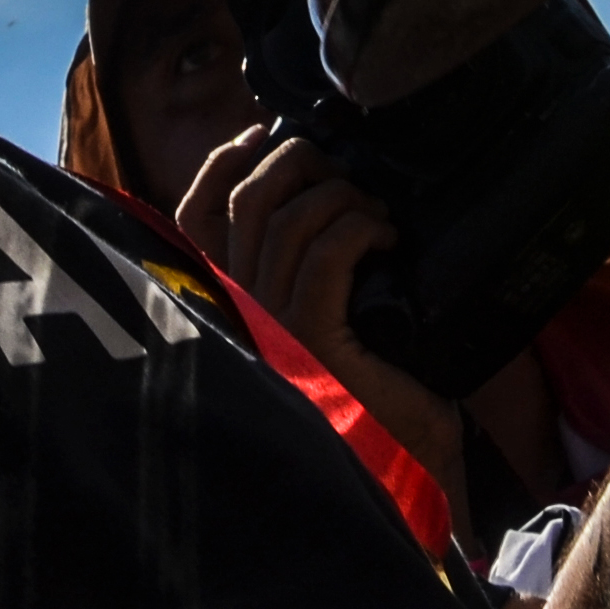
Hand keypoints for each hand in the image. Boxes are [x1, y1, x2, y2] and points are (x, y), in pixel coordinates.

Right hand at [182, 124, 469, 513]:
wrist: (412, 474)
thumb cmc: (378, 397)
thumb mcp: (329, 323)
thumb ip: (303, 273)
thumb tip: (317, 193)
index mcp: (237, 303)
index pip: (197, 218)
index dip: (222, 164)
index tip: (262, 134)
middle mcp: (242, 312)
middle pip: (247, 202)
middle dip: (294, 162)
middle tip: (342, 169)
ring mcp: (273, 327)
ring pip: (286, 220)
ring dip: (338, 194)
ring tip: (376, 210)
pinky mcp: (314, 340)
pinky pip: (324, 257)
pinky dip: (357, 228)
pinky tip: (385, 235)